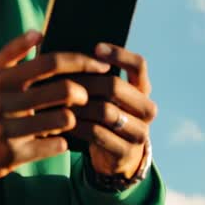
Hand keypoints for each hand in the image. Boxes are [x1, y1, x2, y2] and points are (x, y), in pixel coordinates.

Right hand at [0, 30, 112, 179]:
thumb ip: (13, 52)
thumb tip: (39, 31)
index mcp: (2, 79)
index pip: (50, 62)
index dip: (80, 61)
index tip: (100, 64)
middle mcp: (4, 104)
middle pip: (62, 91)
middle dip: (82, 92)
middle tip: (85, 95)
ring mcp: (8, 131)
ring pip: (62, 120)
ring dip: (72, 118)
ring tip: (67, 117)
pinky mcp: (13, 155)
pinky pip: (54, 146)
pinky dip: (61, 141)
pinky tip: (55, 138)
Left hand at [65, 43, 155, 177]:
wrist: (114, 157)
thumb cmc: (103, 115)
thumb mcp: (105, 95)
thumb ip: (95, 74)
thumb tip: (65, 48)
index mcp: (142, 89)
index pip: (138, 65)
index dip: (118, 54)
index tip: (96, 48)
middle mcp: (146, 109)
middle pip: (116, 86)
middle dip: (86, 82)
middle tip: (61, 79)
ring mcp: (139, 132)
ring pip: (105, 110)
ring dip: (78, 105)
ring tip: (58, 101)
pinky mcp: (125, 151)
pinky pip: (97, 133)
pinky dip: (76, 125)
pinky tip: (62, 121)